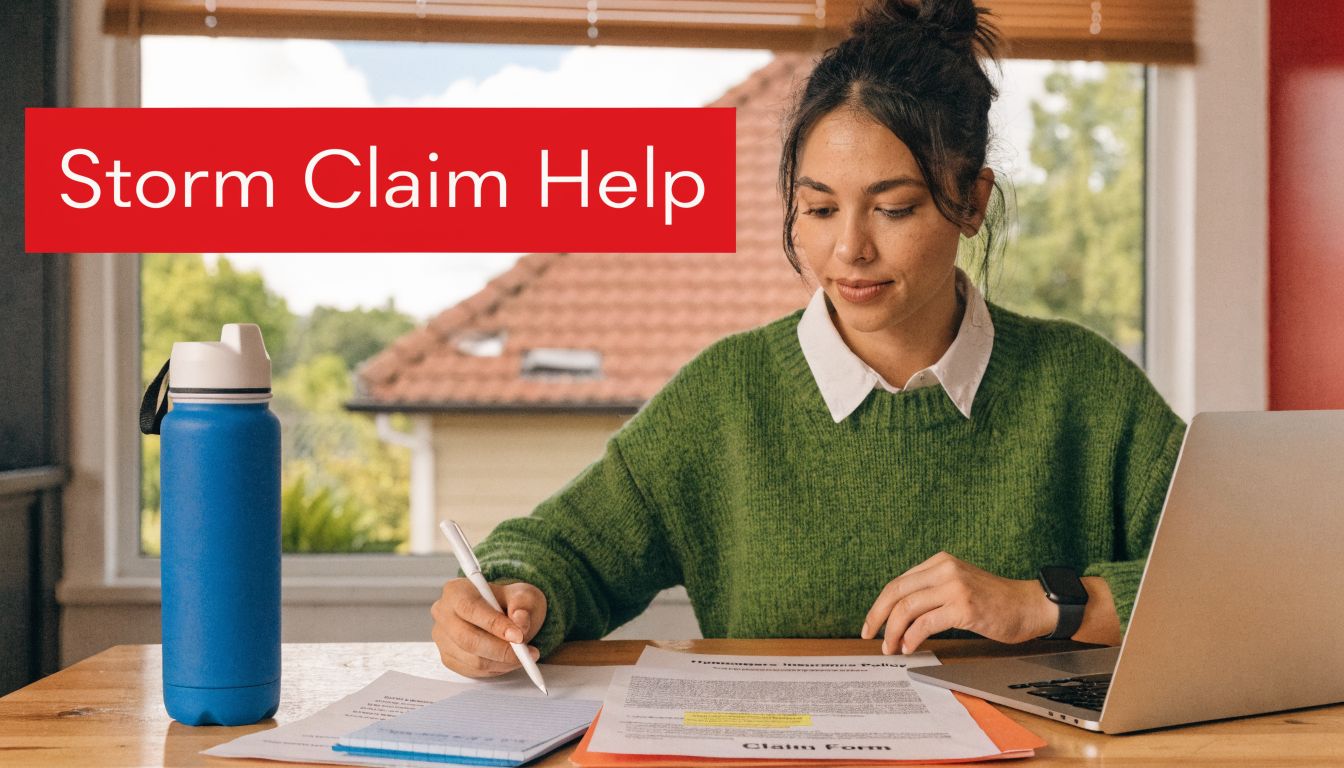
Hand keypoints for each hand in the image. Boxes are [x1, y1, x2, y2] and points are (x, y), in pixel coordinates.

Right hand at [430, 578, 547, 676]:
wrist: (504, 613)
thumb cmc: (509, 602)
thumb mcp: (523, 595)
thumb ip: (523, 605)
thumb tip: (520, 622)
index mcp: (456, 591)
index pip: (470, 609)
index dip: (494, 625)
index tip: (518, 636)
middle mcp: (443, 614)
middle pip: (467, 639)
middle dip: (501, 650)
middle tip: (525, 653)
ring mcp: (443, 638)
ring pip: (472, 659)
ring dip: (502, 662)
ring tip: (523, 656)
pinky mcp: (448, 658)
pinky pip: (473, 670)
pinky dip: (496, 669)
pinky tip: (508, 660)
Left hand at [860, 552, 1054, 653]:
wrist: (1030, 606)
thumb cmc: (996, 602)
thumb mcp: (959, 586)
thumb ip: (932, 591)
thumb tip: (899, 614)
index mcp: (940, 562)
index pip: (898, 583)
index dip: (880, 605)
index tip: (871, 623)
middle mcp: (945, 569)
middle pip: (896, 592)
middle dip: (878, 617)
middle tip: (870, 636)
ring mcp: (954, 587)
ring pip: (907, 608)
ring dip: (894, 631)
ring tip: (891, 648)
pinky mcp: (964, 606)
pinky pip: (926, 623)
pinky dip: (912, 637)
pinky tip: (910, 647)